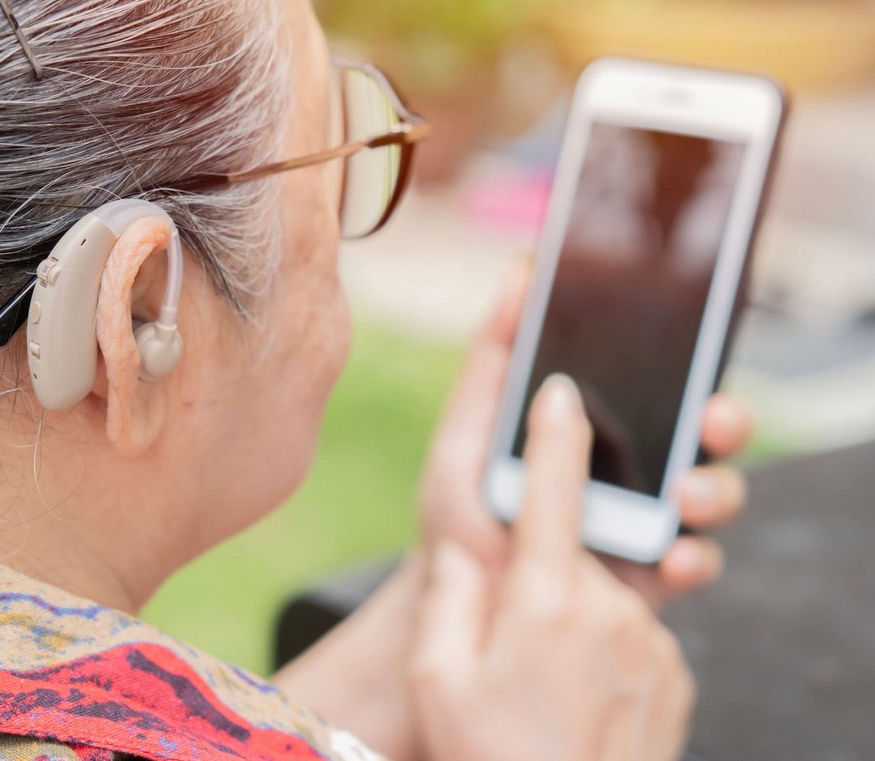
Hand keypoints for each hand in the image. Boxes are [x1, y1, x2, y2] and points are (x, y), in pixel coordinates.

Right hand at [411, 375, 693, 760]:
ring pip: (602, 597)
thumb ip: (451, 597)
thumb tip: (468, 555)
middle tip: (508, 639)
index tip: (559, 389)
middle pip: (571, 551)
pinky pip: (631, 636)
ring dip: (570, 620)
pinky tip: (573, 697)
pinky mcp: (674, 674)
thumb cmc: (488, 757)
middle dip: (537, 574)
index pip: (555, 488)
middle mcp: (609, 610)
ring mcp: (650, 643)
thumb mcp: (438, 678)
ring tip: (539, 687)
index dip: (555, 430)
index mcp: (545, 599)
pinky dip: (602, 649)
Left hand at [419, 265, 752, 608]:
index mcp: (595, 426)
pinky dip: (694, 558)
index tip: (694, 340)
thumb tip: (521, 273)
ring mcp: (646, 524)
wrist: (453, 606)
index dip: (686, 362)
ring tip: (686, 496)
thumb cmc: (456, 513)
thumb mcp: (465, 430)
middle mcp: (632, 470)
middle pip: (702, 434)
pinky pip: (694, 562)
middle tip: (712, 417)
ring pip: (711, 494)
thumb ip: (492, 358)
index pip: (657, 383)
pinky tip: (673, 556)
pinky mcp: (650, 579)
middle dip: (724, 420)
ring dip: (715, 488)